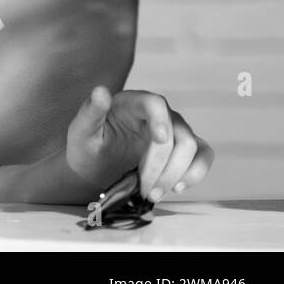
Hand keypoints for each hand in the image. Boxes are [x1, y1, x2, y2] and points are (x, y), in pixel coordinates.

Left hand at [66, 86, 213, 201]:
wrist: (93, 166)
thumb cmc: (86, 144)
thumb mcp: (81, 131)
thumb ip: (90, 111)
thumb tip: (100, 90)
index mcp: (131, 103)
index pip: (155, 103)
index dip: (161, 120)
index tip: (159, 140)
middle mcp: (156, 113)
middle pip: (178, 132)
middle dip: (163, 165)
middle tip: (146, 189)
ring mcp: (172, 130)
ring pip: (193, 146)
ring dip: (178, 174)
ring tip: (155, 193)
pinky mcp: (181, 148)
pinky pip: (202, 156)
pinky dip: (195, 173)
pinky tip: (177, 187)